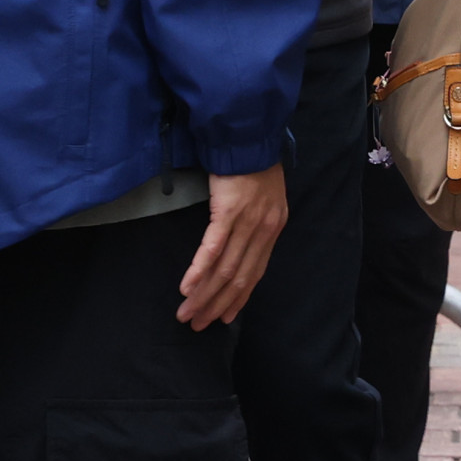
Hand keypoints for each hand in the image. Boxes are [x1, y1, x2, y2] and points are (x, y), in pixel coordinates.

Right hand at [179, 167, 290, 327]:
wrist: (249, 136)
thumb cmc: (252, 163)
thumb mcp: (263, 198)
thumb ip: (255, 222)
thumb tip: (241, 241)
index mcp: (273, 229)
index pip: (255, 273)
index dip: (239, 298)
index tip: (224, 317)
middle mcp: (263, 230)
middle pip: (238, 278)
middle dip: (217, 305)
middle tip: (198, 324)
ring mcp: (247, 222)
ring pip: (224, 269)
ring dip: (204, 295)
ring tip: (187, 313)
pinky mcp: (229, 212)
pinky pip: (213, 248)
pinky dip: (199, 270)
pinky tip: (188, 287)